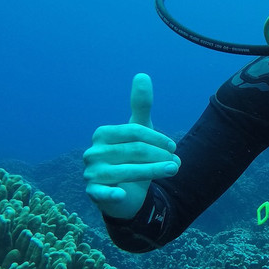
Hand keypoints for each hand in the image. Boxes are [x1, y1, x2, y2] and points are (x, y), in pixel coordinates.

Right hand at [83, 73, 179, 219]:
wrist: (125, 192)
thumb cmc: (132, 157)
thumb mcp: (139, 131)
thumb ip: (141, 106)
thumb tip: (142, 75)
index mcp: (103, 134)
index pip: (134, 132)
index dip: (157, 138)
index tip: (173, 147)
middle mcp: (93, 152)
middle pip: (134, 151)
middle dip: (159, 156)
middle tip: (176, 163)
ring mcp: (91, 173)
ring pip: (127, 171)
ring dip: (154, 171)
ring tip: (173, 170)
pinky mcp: (93, 193)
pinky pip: (102, 193)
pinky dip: (112, 194)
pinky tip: (123, 194)